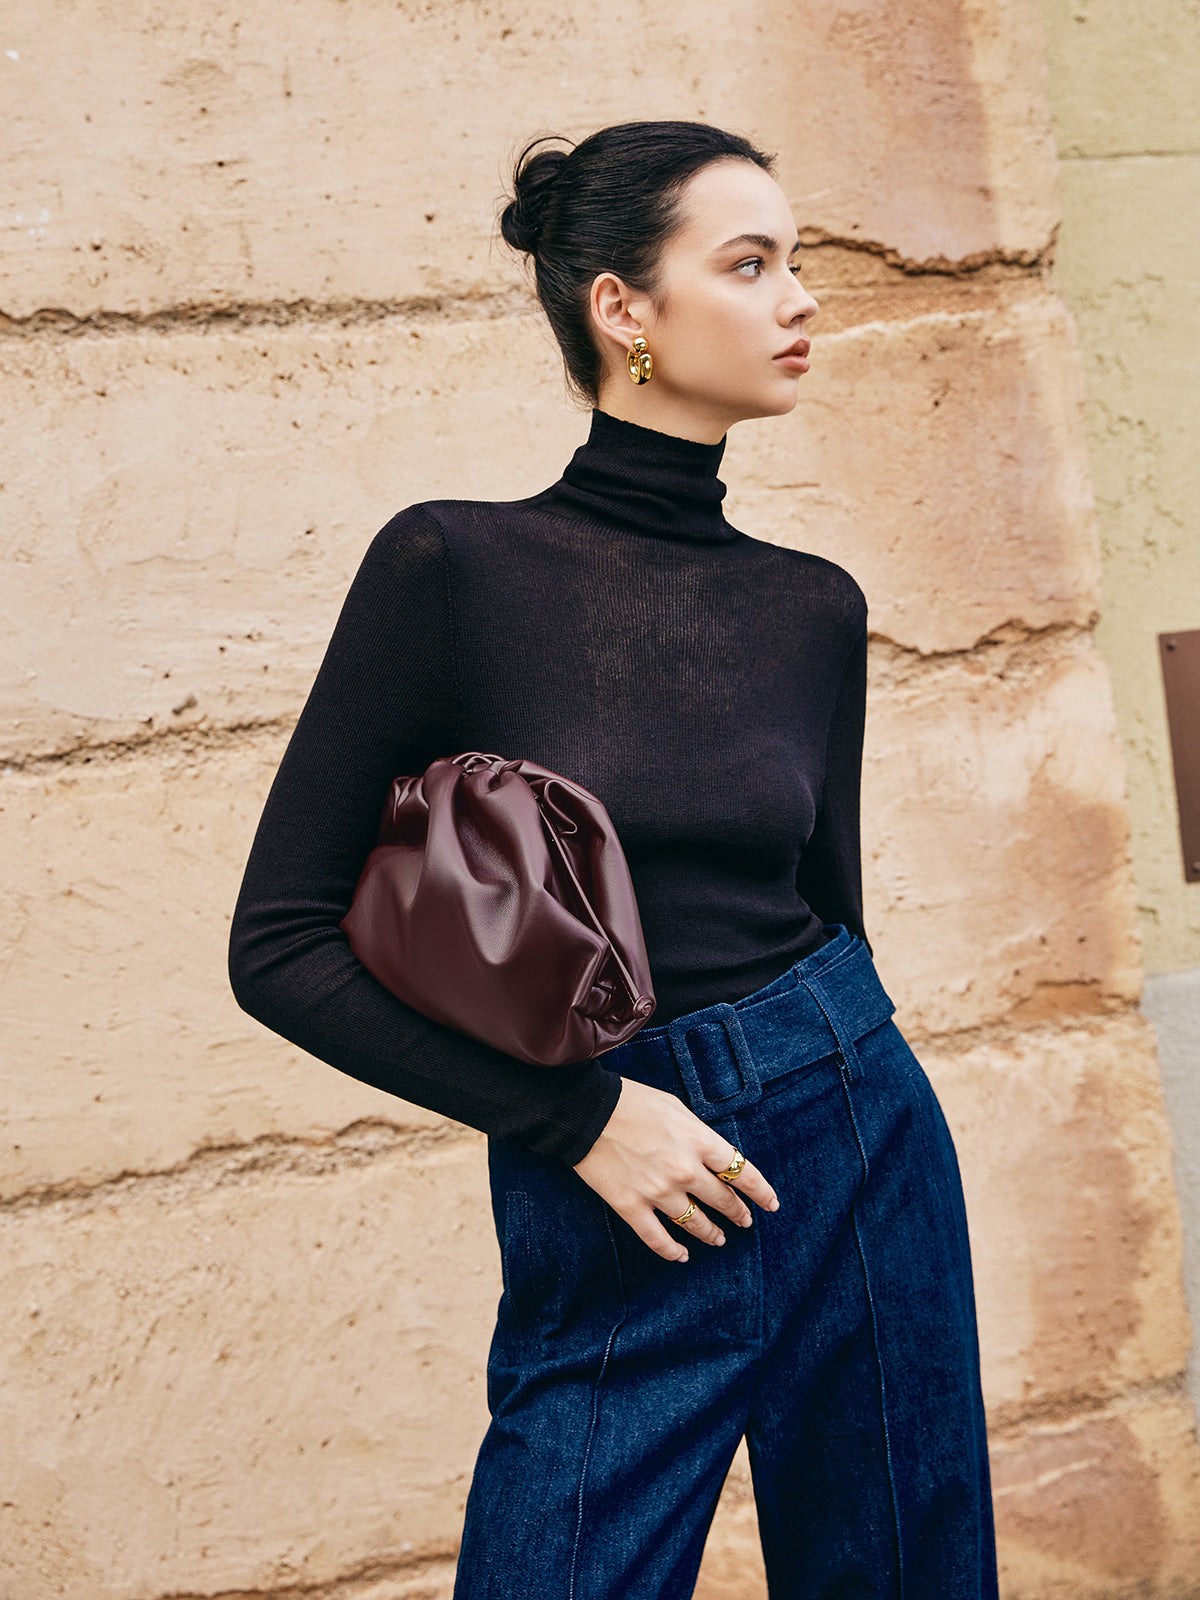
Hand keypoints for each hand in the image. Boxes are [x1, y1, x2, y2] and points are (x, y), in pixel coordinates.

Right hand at [572, 1077, 778, 1261]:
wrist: (585, 1112)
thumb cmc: (631, 1102)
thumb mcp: (675, 1108)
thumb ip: (698, 1134)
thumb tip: (713, 1156)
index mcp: (699, 1141)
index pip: (743, 1172)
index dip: (761, 1192)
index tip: (771, 1204)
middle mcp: (684, 1170)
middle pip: (722, 1200)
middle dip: (738, 1213)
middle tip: (745, 1221)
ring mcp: (658, 1192)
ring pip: (695, 1223)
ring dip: (711, 1234)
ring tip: (719, 1239)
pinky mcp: (631, 1207)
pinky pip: (658, 1239)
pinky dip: (673, 1251)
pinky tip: (682, 1256)